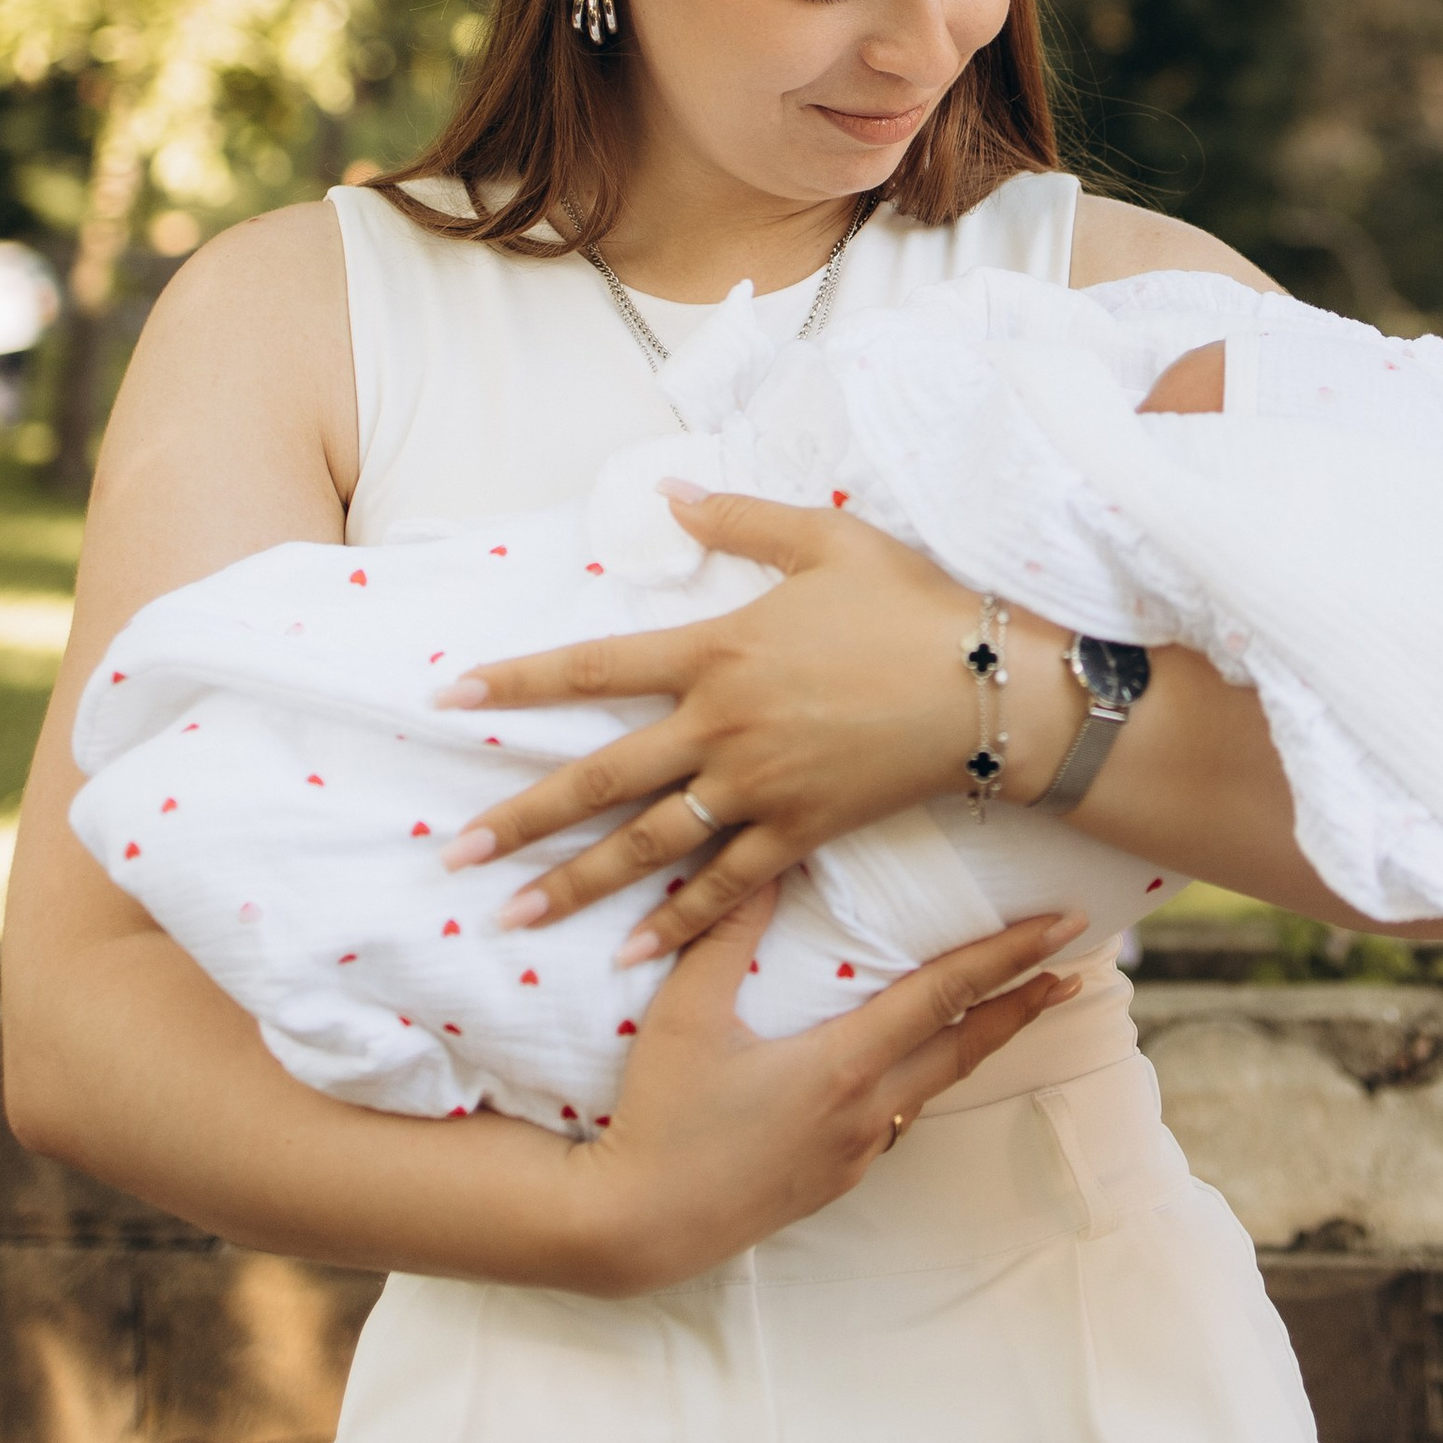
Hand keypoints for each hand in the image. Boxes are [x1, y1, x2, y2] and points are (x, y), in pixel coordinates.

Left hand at [435, 494, 1074, 953]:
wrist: (991, 686)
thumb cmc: (912, 605)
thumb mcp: (826, 541)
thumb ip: (738, 519)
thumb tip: (667, 491)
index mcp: (717, 652)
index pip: (592, 668)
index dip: (518, 684)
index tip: (451, 698)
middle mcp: (722, 726)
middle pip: (600, 779)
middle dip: (521, 819)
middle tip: (454, 854)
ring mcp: (758, 787)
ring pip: (647, 845)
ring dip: (575, 885)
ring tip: (512, 915)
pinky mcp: (799, 831)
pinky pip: (723, 886)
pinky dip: (675, 922)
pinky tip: (629, 951)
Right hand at [558, 884, 1087, 1296]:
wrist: (636, 1226)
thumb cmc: (659, 1116)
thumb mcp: (686, 1014)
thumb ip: (727, 931)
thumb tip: (766, 858)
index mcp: (845, 1064)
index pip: (947, 997)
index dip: (1008, 958)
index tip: (1062, 932)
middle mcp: (866, 1110)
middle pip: (965, 1047)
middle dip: (1021, 1006)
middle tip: (1072, 972)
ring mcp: (853, 1153)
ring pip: (932, 1088)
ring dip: (975, 1046)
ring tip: (1005, 1013)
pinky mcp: (832, 1181)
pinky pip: (893, 1122)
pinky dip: (919, 1085)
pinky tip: (909, 1070)